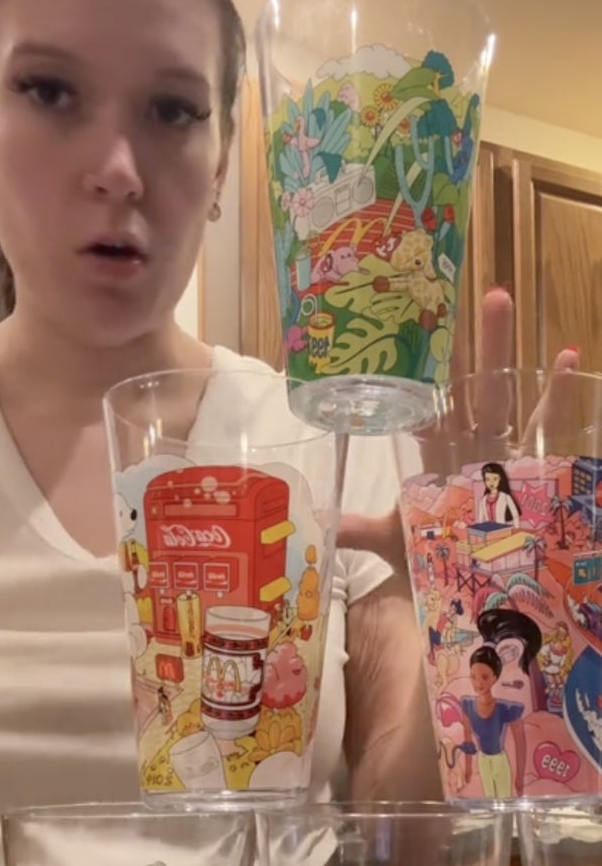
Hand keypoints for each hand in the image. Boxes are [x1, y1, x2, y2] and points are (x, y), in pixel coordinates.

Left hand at [337, 288, 582, 565]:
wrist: (470, 591)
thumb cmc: (432, 557)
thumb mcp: (394, 539)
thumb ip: (358, 528)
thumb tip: (317, 519)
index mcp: (435, 454)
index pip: (425, 405)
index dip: (420, 373)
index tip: (414, 329)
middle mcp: (470, 446)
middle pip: (473, 387)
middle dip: (478, 345)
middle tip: (486, 293)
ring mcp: (503, 453)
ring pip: (507, 395)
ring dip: (508, 353)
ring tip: (508, 301)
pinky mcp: (534, 472)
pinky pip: (549, 429)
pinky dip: (560, 396)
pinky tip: (567, 359)